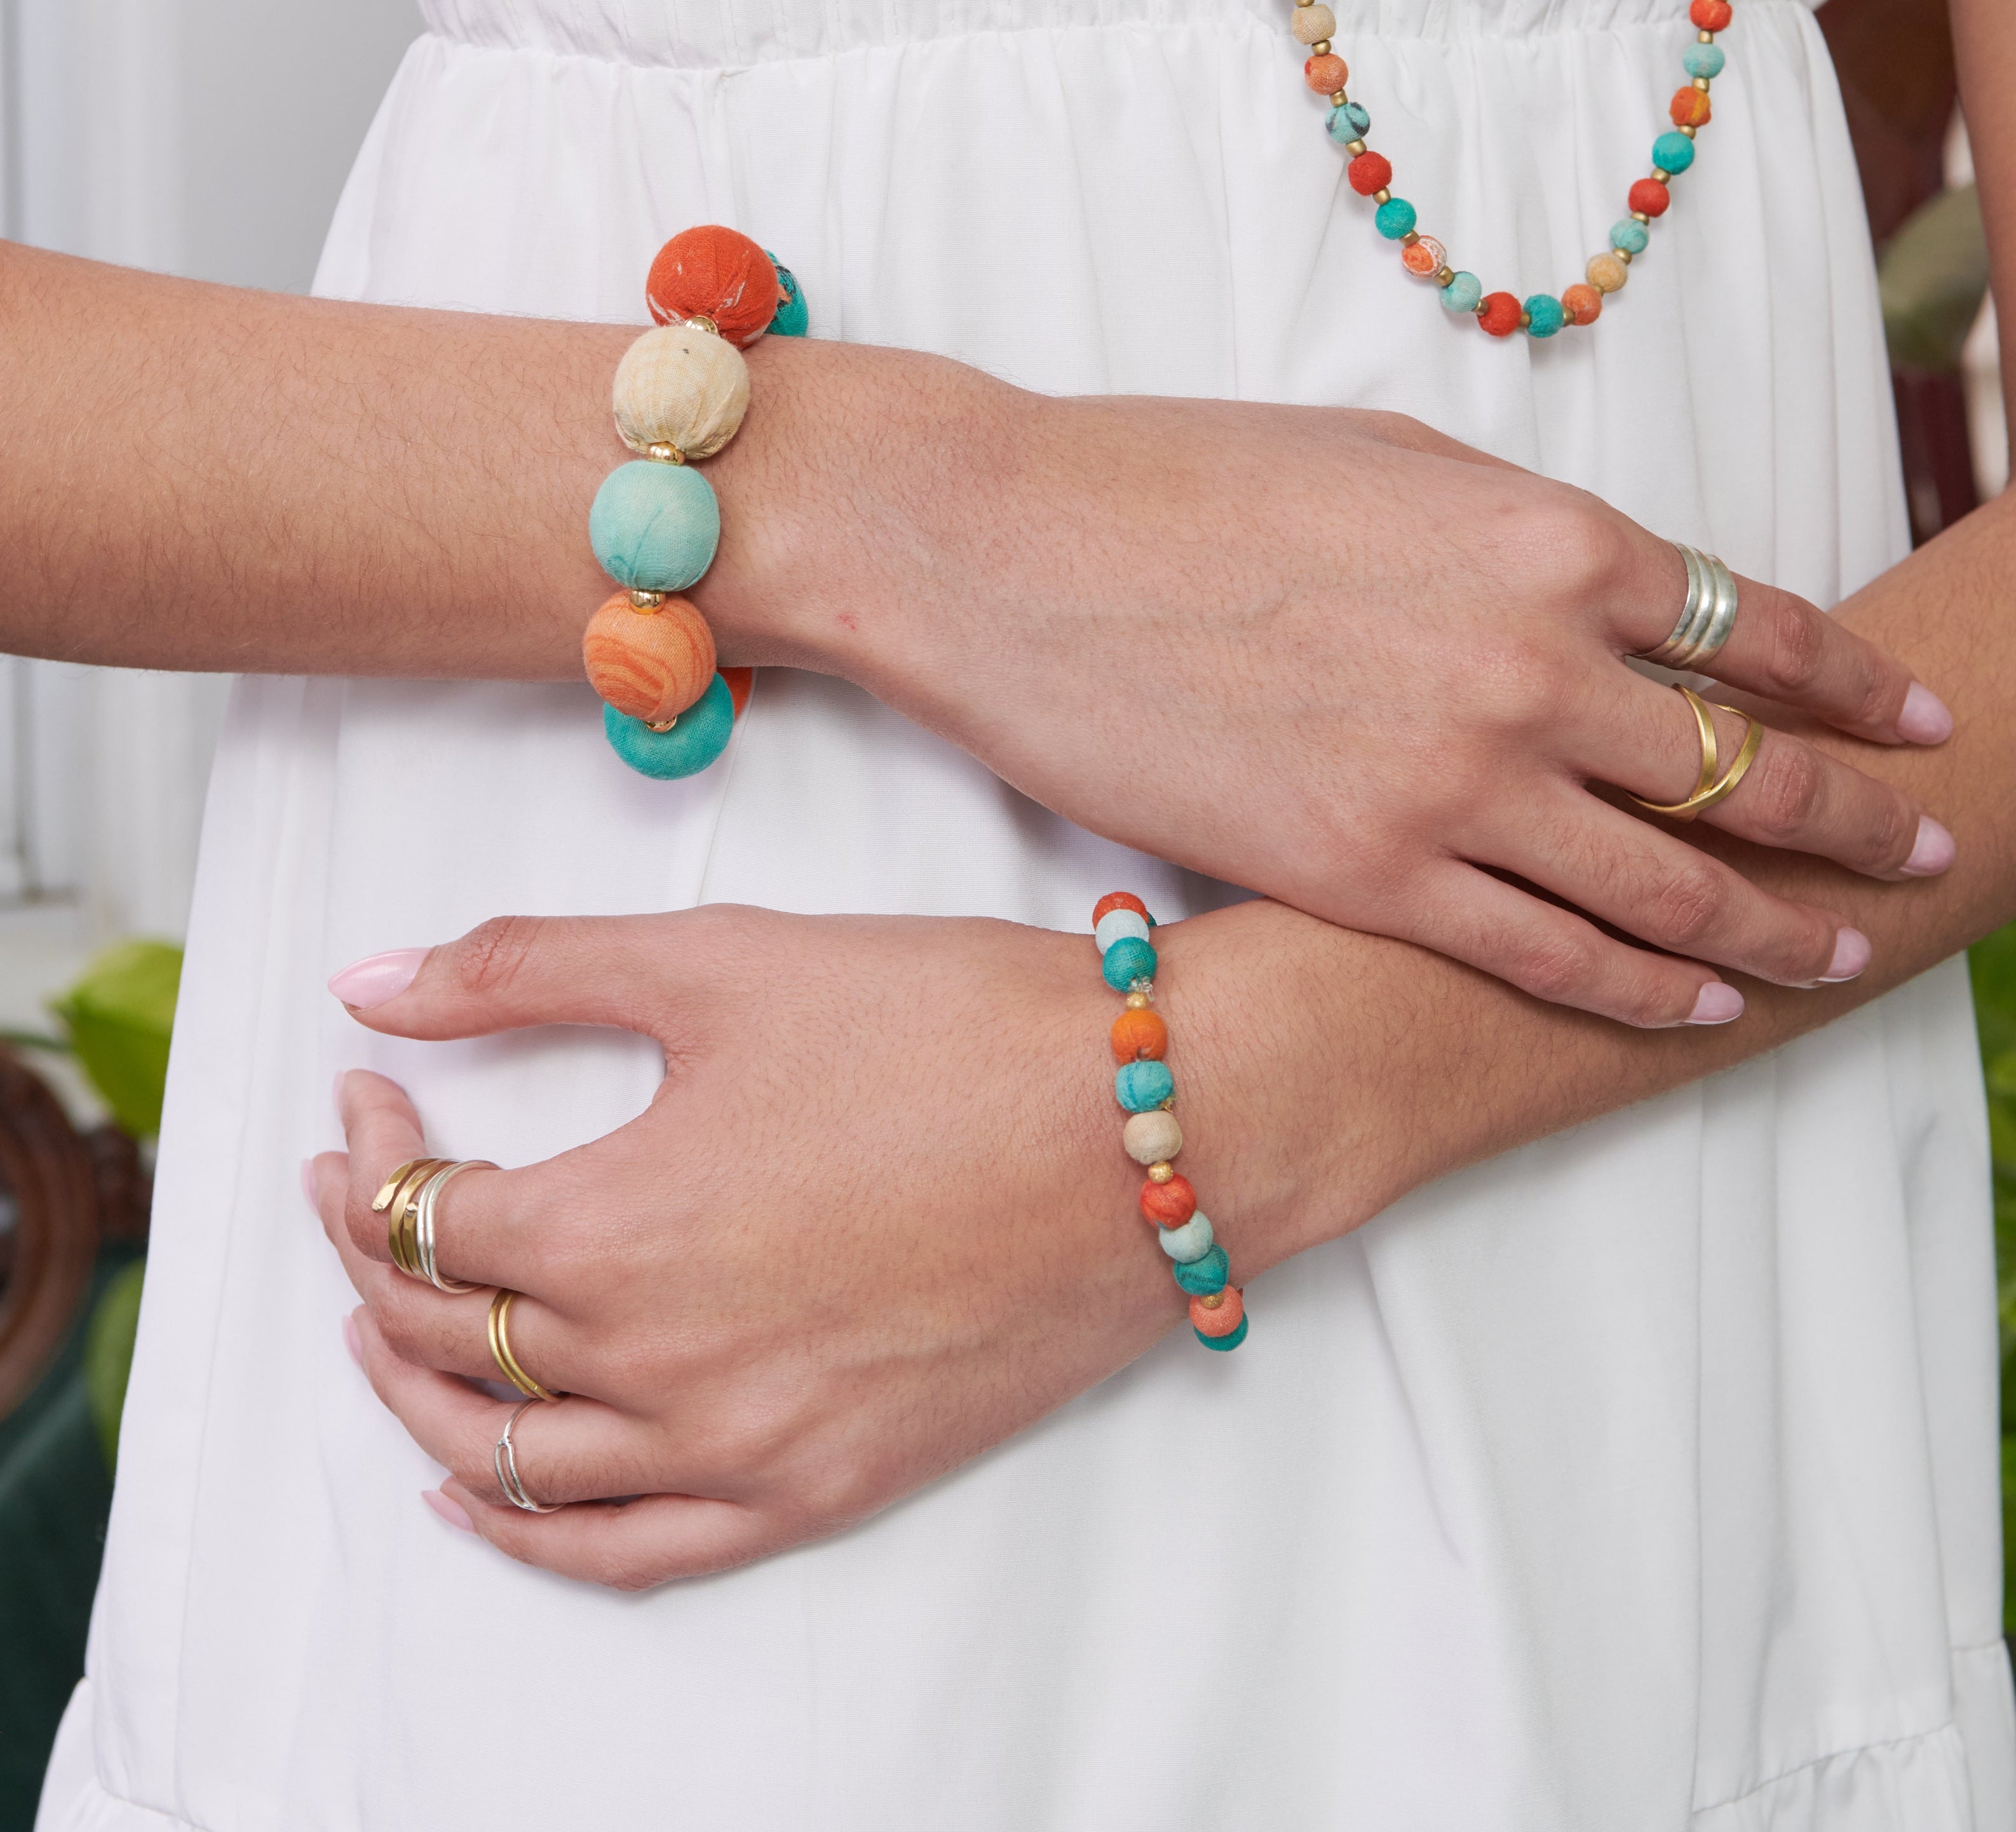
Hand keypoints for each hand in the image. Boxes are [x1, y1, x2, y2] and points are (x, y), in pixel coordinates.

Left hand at [312, 907, 1332, 1589]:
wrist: (1154, 1121)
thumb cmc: (954, 1026)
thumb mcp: (724, 956)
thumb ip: (525, 966)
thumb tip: (369, 983)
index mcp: (614, 1225)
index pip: (423, 1214)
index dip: (376, 1150)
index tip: (377, 1092)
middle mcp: (655, 1362)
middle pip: (440, 1338)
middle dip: (371, 1257)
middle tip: (367, 1187)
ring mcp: (738, 1446)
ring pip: (509, 1459)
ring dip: (420, 1391)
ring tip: (395, 1323)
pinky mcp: (819, 1489)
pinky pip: (630, 1554)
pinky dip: (531, 1534)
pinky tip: (484, 1495)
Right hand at [743, 354, 1954, 1026]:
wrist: (1000, 547)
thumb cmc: (1177, 477)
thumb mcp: (1386, 456)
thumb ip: (1517, 530)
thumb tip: (1603, 591)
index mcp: (1547, 537)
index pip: (1754, 628)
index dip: (1859, 687)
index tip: (1921, 722)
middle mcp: (1531, 665)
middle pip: (1745, 770)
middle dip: (1860, 820)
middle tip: (1930, 854)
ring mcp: (1453, 782)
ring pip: (1667, 882)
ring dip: (1774, 926)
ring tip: (1838, 954)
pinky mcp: (1365, 876)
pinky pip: (1546, 954)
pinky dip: (1639, 986)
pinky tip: (1695, 1004)